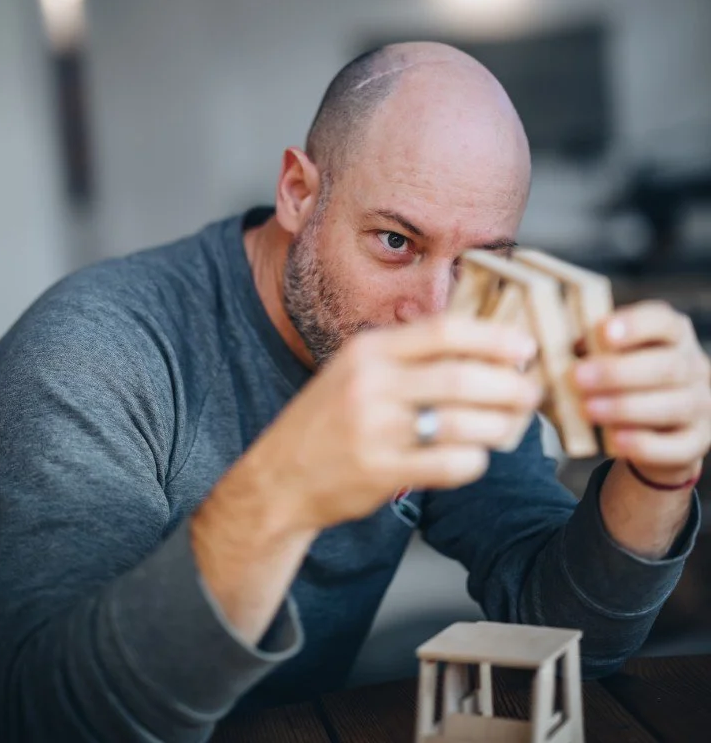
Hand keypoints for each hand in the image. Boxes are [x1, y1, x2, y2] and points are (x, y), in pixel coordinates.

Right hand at [249, 315, 540, 532]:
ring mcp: (374, 429)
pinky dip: (474, 461)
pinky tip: (475, 457)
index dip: (492, 338)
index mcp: (368, 350)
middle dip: (508, 385)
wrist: (278, 477)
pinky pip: (449, 464)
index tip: (524, 347)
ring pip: (462, 422)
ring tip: (510, 426)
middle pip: (461, 377)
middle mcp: (370, 384)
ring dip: (499, 425)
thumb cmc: (326, 421)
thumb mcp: (355, 370)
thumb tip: (479, 347)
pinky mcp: (380, 471)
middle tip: (530, 391)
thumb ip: (408, 357)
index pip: (443, 331)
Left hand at [574, 301, 710, 483]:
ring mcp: (701, 405)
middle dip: (618, 372)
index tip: (602, 332)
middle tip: (577, 377)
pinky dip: (644, 444)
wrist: (653, 428)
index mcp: (673, 334)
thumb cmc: (621, 381)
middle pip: (667, 366)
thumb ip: (586, 348)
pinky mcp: (697, 442)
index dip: (635, 325)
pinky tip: (615, 441)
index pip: (662, 320)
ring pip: (673, 405)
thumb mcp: (607, 356)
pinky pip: (676, 446)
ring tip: (587, 409)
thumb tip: (546, 348)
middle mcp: (694, 367)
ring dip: (625, 407)